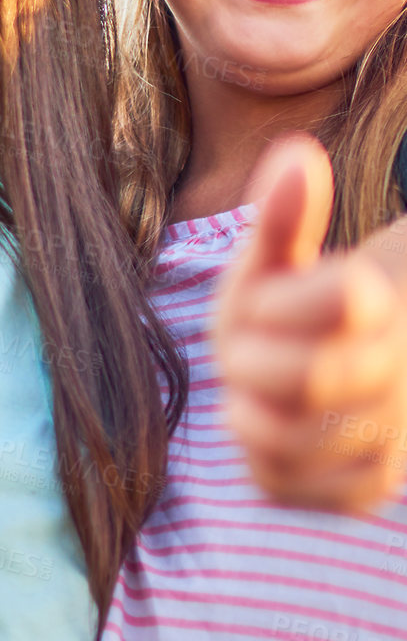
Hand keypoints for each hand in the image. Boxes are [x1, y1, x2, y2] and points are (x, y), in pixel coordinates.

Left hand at [217, 133, 406, 511]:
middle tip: (248, 346)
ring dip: (249, 407)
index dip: (276, 299)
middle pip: (307, 377)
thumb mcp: (283, 255)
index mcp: (381, 305)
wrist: (350, 362)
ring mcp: (388, 440)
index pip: (344, 298)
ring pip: (288, 438)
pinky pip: (280, 481)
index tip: (263, 295)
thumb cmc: (297, 299)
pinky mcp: (361, 489)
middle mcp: (398, 376)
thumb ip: (284, 213)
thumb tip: (295, 151)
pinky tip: (266, 420)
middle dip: (253, 359)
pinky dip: (255, 451)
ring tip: (257, 382)